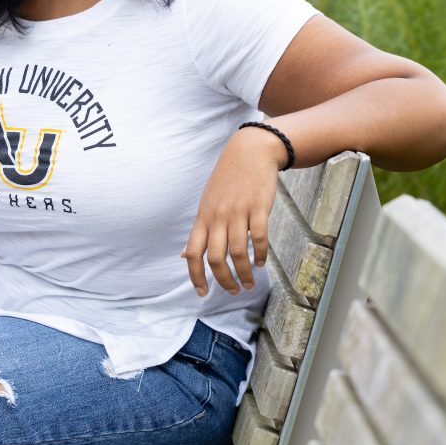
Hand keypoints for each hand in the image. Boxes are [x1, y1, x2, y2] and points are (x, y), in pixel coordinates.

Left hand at [181, 127, 286, 295]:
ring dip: (244, 273)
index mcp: (203, 217)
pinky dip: (260, 254)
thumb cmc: (227, 180)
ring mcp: (237, 212)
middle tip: (233, 291)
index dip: (195, 276)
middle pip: (216, 258)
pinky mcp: (257, 207)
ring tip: (250, 283)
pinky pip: (259, 237)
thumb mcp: (207, 203)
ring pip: (238, 252)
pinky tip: (261, 263)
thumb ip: (199, 231)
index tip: (202, 293)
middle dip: (224, 280)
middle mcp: (217, 216)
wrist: (249, 152)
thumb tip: (184, 255)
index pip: (193, 252)